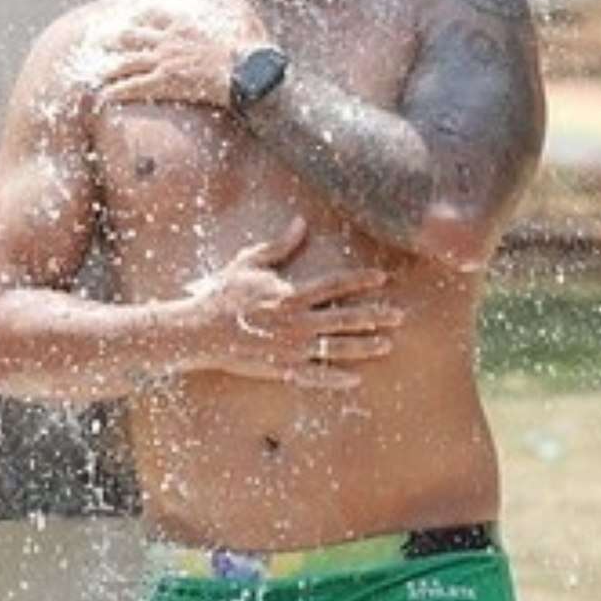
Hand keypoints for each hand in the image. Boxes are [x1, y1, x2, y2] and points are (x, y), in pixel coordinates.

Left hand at [89, 0, 267, 111]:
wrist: (244, 74)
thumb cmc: (246, 50)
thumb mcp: (242, 17)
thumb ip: (236, 3)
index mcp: (185, 24)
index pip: (154, 14)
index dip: (140, 17)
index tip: (133, 19)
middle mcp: (168, 40)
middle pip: (133, 36)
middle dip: (117, 40)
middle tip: (104, 43)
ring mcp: (163, 61)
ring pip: (127, 62)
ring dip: (111, 68)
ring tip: (100, 74)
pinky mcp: (163, 83)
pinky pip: (132, 86)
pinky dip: (117, 90)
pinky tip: (105, 95)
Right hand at [178, 217, 403, 390]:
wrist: (200, 331)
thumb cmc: (223, 294)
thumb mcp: (249, 262)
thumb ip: (278, 245)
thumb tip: (300, 222)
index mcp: (290, 294)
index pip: (334, 285)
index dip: (360, 280)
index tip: (382, 278)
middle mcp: (296, 322)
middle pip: (344, 318)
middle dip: (374, 315)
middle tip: (400, 315)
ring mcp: (291, 348)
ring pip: (336, 348)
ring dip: (364, 346)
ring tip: (387, 344)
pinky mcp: (281, 369)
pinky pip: (314, 376)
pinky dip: (335, 378)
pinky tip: (355, 378)